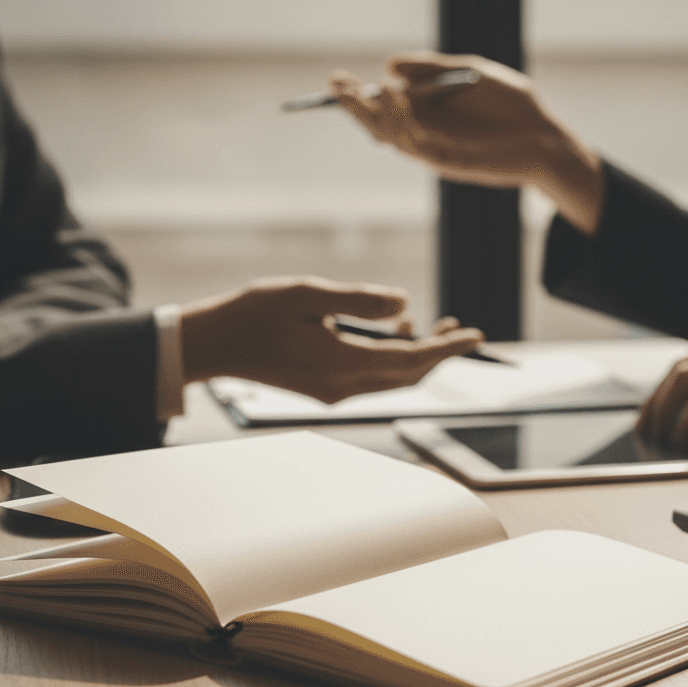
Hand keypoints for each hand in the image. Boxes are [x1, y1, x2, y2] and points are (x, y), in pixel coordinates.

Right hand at [180, 276, 483, 402]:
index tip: (476, 336)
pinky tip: (391, 334)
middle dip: (438, 354)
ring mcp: (332, 393)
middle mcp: (342, 386)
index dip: (447, 348)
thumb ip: (360, 300)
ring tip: (428, 324)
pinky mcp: (323, 391)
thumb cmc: (254, 313)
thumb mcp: (309, 293)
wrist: (212, 345)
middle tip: (458, 327)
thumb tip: (405, 305)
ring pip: (392, 380)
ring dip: (415, 356)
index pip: (412, 361)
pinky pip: (372, 380)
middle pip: (409, 377)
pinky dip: (391, 360)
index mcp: (341, 363)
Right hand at [330, 51, 604, 233]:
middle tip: (337, 85)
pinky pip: (415, 144)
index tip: (337, 77)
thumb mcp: (471, 72)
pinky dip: (403, 122)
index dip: (358, 94)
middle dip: (355, 105)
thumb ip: (432, 68)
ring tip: (374, 88)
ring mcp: (433, 147)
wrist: (544, 135)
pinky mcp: (446, 161)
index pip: (382, 103)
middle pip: (378, 122)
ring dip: (377, 113)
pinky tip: (399, 98)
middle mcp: (424, 130)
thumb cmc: (511, 104)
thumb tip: (391, 65)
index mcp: (426, 109)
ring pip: (391, 135)